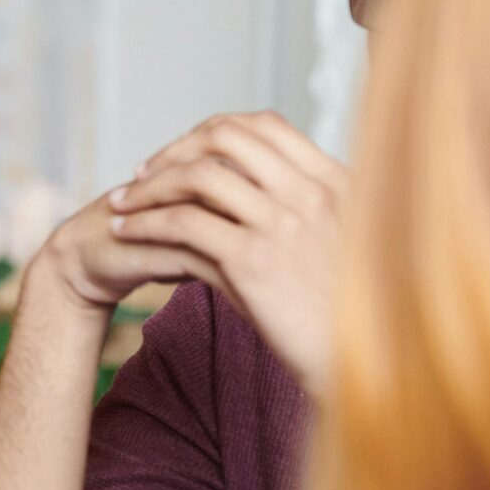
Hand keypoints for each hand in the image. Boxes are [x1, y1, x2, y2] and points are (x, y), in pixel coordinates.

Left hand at [107, 111, 346, 392]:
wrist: (368, 363)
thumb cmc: (350, 313)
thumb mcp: (339, 246)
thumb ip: (302, 213)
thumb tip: (246, 198)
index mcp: (335, 183)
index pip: (265, 126)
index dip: (214, 132)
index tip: (183, 154)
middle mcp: (311, 193)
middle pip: (226, 138)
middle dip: (175, 150)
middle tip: (143, 174)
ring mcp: (282, 223)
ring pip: (197, 176)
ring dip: (149, 187)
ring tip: (121, 204)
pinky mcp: (253, 260)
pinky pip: (183, 223)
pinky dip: (145, 223)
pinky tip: (124, 232)